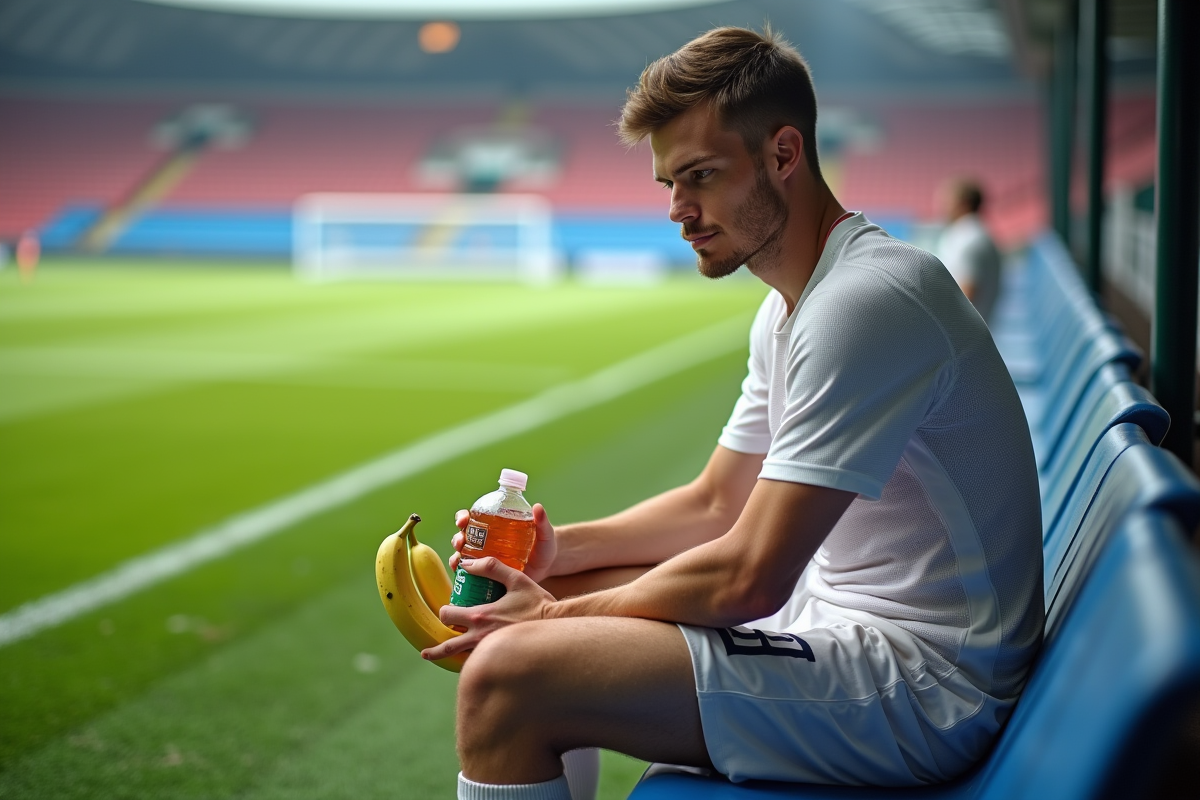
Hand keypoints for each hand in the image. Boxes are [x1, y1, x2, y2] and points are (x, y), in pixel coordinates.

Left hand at [420, 556, 555, 661]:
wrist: (557, 626)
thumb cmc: (538, 602)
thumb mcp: (515, 578)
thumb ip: (491, 567)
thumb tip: (467, 564)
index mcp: (481, 617)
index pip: (448, 615)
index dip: (444, 611)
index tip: (448, 610)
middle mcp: (481, 638)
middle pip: (448, 647)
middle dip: (437, 646)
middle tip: (427, 650)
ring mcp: (490, 652)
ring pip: (461, 660)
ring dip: (449, 659)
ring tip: (434, 659)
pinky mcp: (500, 661)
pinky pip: (479, 666)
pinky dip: (470, 665)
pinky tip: (469, 665)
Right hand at [448, 503, 557, 582]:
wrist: (547, 569)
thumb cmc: (543, 547)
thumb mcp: (544, 534)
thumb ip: (542, 522)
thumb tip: (537, 507)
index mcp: (494, 527)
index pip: (473, 518)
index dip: (463, 517)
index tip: (463, 519)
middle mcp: (485, 542)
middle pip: (463, 537)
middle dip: (458, 538)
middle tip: (461, 541)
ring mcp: (484, 560)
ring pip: (463, 556)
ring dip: (456, 556)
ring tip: (459, 560)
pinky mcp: (487, 576)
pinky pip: (469, 575)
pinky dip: (462, 574)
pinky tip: (461, 576)